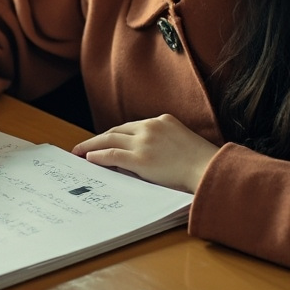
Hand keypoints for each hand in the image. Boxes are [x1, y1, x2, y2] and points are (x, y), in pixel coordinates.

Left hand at [72, 115, 218, 192]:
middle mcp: (150, 127)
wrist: (210, 169)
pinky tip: (89, 159)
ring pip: (110, 139)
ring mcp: (144, 142)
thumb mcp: (182, 143)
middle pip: (117, 130)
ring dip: (92, 146)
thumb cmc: (202, 163)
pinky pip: (112, 155)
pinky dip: (98, 155)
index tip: (104, 140)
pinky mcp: (140, 158)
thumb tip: (147, 156)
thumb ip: (163, 143)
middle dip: (98, 139)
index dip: (115, 134)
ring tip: (79, 152)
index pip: (131, 127)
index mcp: (162, 120)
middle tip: (83, 146)